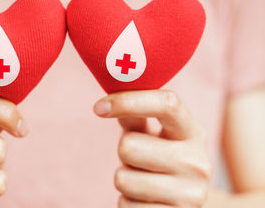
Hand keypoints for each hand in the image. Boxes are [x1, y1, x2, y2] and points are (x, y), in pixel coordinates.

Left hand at [94, 90, 211, 207]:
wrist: (184, 203)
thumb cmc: (161, 159)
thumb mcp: (152, 135)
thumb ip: (135, 115)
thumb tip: (109, 99)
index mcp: (193, 133)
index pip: (166, 104)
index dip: (128, 101)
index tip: (99, 107)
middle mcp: (198, 162)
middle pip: (128, 145)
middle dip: (124, 151)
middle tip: (139, 159)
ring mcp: (190, 195)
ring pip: (122, 179)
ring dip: (124, 179)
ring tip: (143, 180)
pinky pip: (126, 205)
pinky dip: (127, 202)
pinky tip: (146, 200)